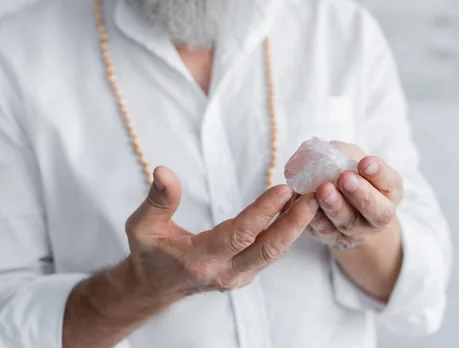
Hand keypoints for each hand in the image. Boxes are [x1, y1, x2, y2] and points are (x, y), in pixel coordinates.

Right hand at [125, 166, 317, 299]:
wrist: (156, 287)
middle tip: (315, 196)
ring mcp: (238, 277)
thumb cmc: (149, 253)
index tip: (284, 189)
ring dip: (295, 226)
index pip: (239, 235)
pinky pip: (270, 252)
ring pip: (274, 252)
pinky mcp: (245, 273)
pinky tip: (297, 209)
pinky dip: (286, 231)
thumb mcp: (142, 227)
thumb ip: (157, 200)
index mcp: (200, 260)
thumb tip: (163, 171)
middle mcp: (224, 272)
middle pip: (268, 248)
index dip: (263, 212)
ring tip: (313, 197)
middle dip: (294, 222)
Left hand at [308, 142, 402, 248]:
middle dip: (361, 194)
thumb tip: (324, 150)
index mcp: (389, 191)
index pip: (391, 183)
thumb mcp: (352, 158)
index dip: (379, 174)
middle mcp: (377, 215)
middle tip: (345, 178)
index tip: (365, 162)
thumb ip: (343, 153)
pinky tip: (307, 203)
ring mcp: (356, 230)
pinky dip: (315, 217)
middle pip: (376, 211)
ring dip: (335, 206)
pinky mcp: (332, 237)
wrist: (342, 206)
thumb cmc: (350, 174)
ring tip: (324, 190)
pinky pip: (324, 231)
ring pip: (348, 222)